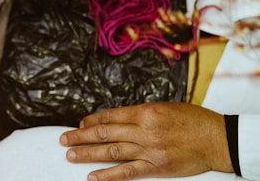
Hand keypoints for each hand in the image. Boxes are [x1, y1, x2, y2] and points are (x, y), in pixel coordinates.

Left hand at [59, 102, 232, 179]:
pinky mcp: (156, 168)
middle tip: (64, 139)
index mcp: (144, 112)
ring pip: (111, 152)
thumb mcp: (164, 107)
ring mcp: (148, 150)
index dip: (92, 120)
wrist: (216, 139)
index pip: (110, 116)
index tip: (80, 123)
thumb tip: (117, 119)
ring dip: (88, 154)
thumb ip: (140, 113)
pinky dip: (108, 175)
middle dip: (81, 136)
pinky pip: (127, 172)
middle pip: (105, 133)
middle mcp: (143, 130)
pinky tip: (93, 177)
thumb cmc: (192, 120)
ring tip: (71, 155)